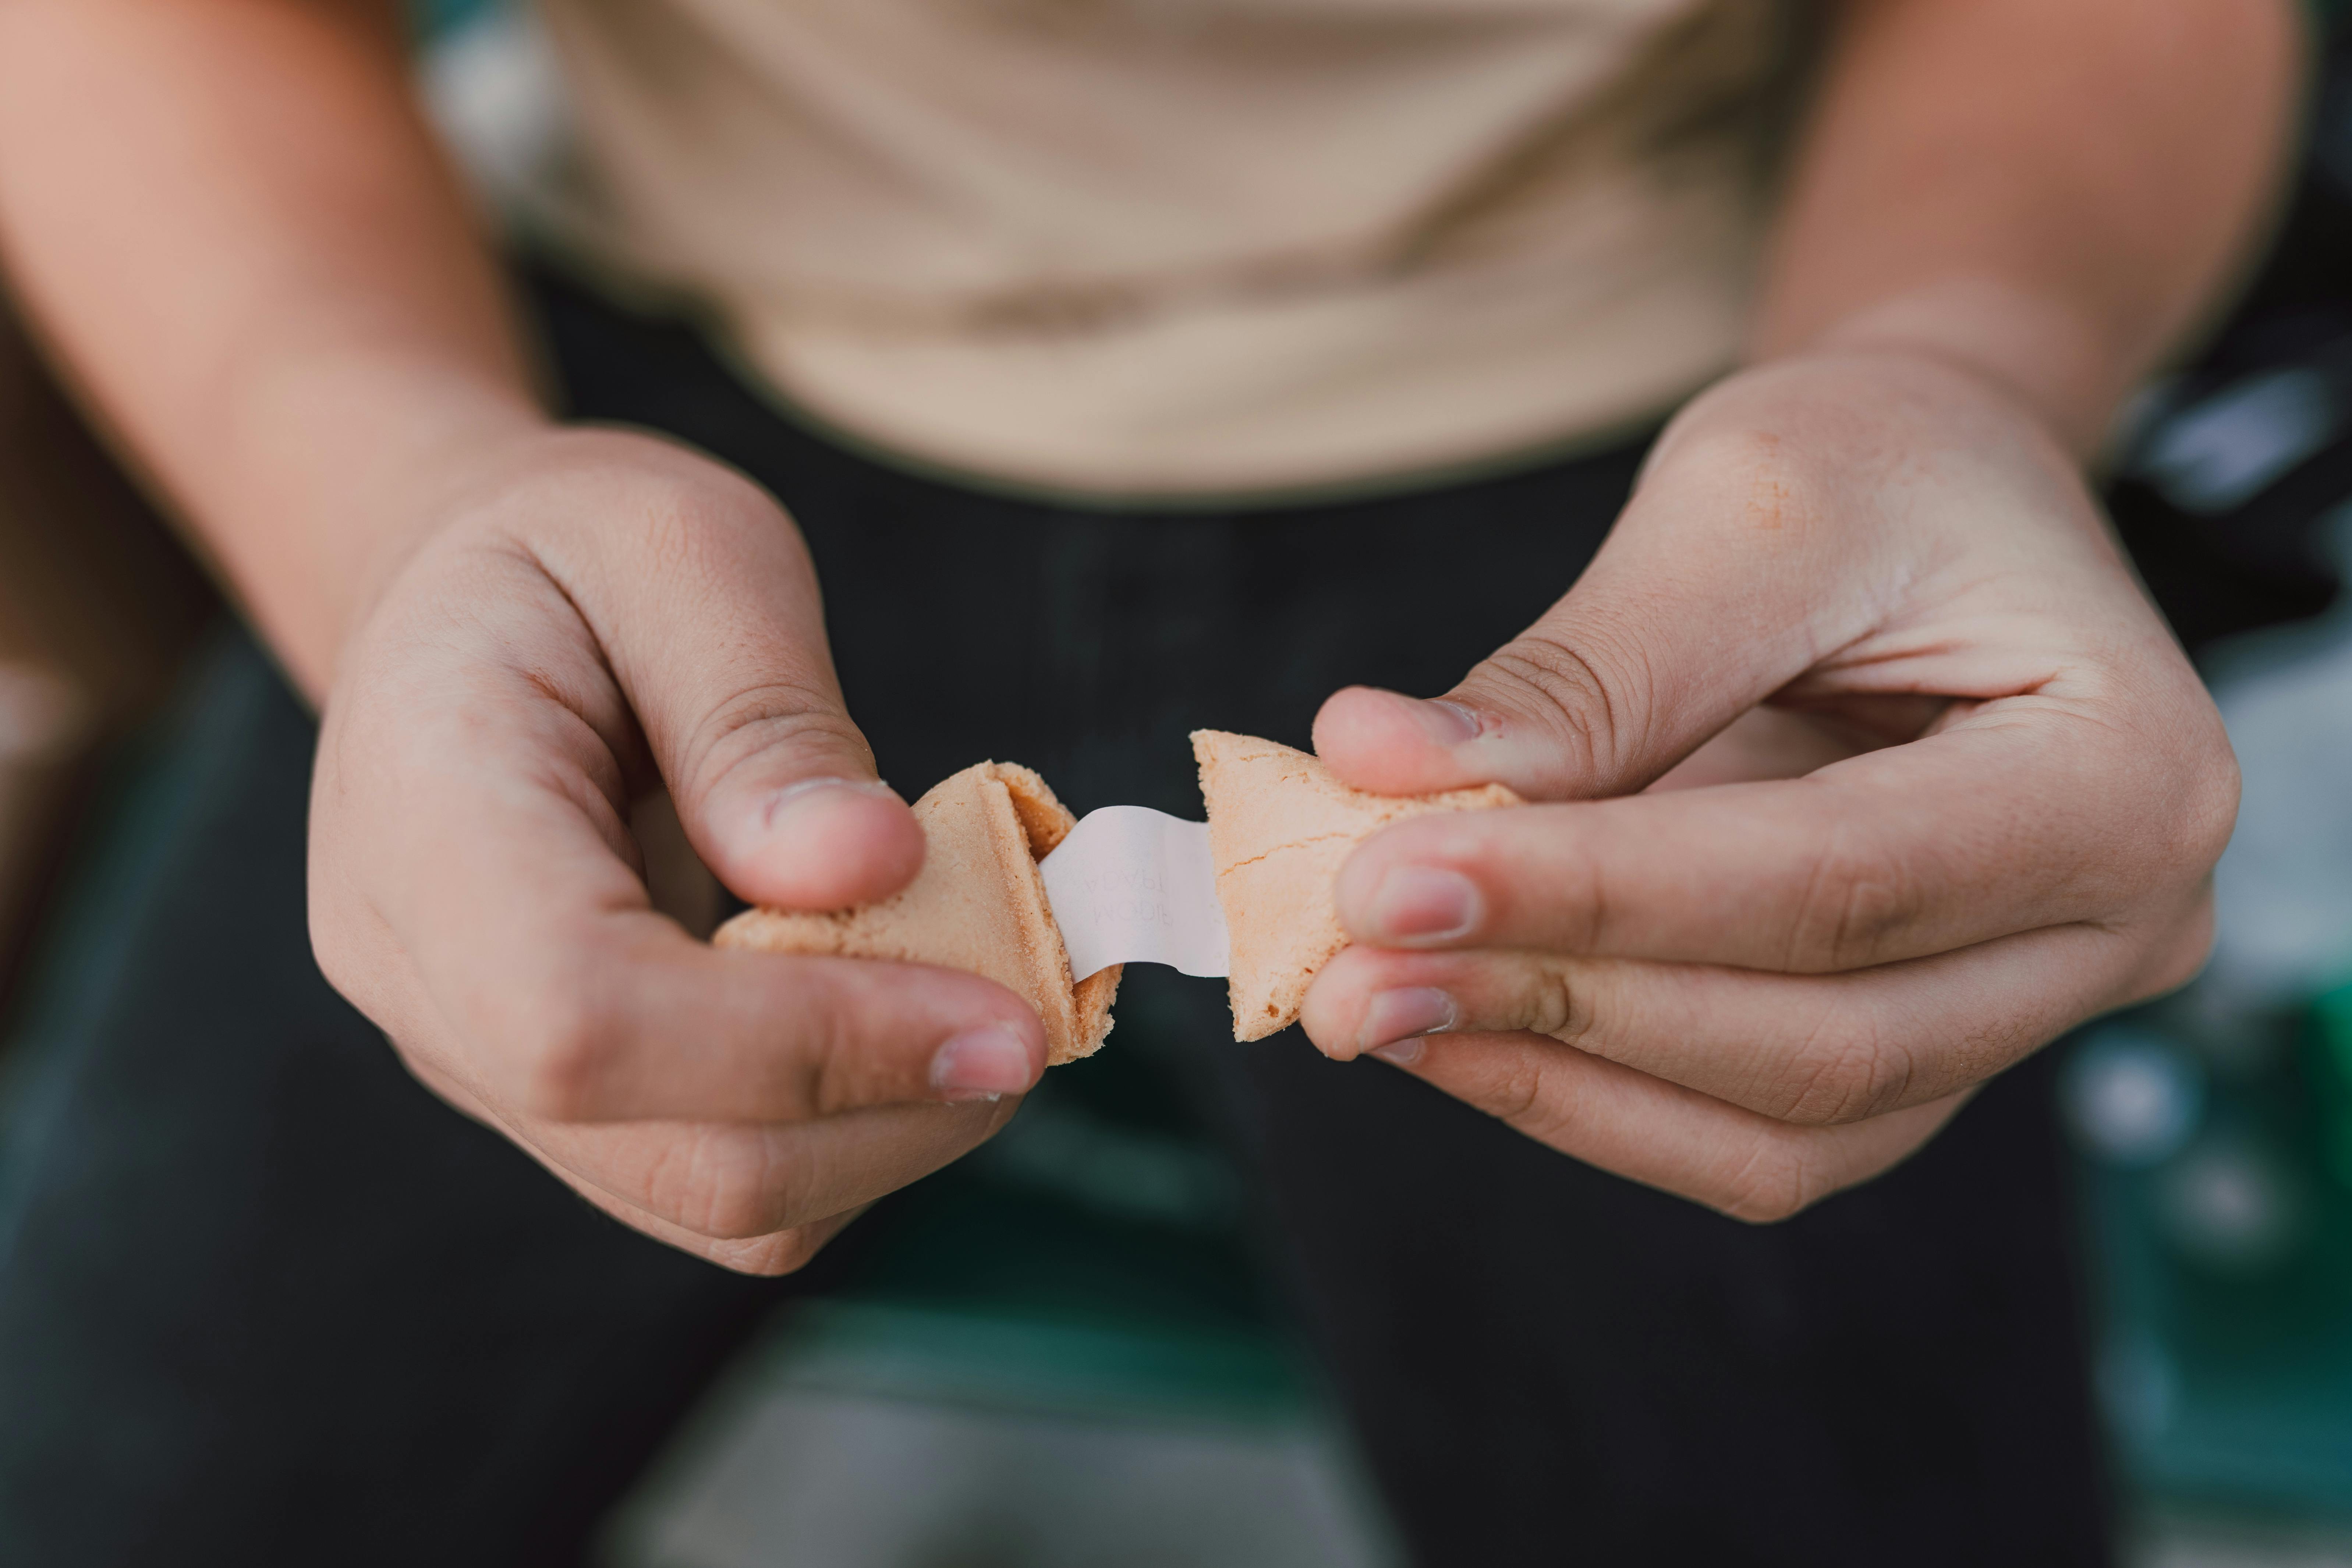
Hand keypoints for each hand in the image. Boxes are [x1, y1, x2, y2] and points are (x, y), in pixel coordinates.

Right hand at [309, 427, 1050, 1271]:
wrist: (465, 600)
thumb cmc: (571, 551)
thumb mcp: (677, 551)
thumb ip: (763, 719)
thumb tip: (876, 866)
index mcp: (419, 823)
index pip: (584, 1019)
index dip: (807, 1045)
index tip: (1001, 1014)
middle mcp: (420, 980)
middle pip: (666, 1150)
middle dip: (888, 1106)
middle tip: (1041, 1012)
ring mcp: (479, 1056)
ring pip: (708, 1194)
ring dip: (888, 1127)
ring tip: (989, 999)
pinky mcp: (558, 1093)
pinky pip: (719, 1170)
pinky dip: (851, 1122)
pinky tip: (910, 1011)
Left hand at [1300, 351, 2234, 1219]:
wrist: (1933, 495)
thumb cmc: (1874, 468)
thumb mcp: (1744, 510)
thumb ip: (1582, 677)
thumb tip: (1369, 770)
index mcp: (2125, 778)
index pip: (1834, 887)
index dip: (1598, 900)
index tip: (1383, 881)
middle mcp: (2111, 930)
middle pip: (1821, 1038)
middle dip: (1564, 1008)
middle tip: (1342, 969)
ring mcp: (2019, 1009)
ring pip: (1785, 1129)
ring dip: (1558, 1077)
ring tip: (1369, 1004)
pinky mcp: (1914, 1040)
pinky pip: (1751, 1128)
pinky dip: (1589, 1089)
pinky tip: (1451, 1017)